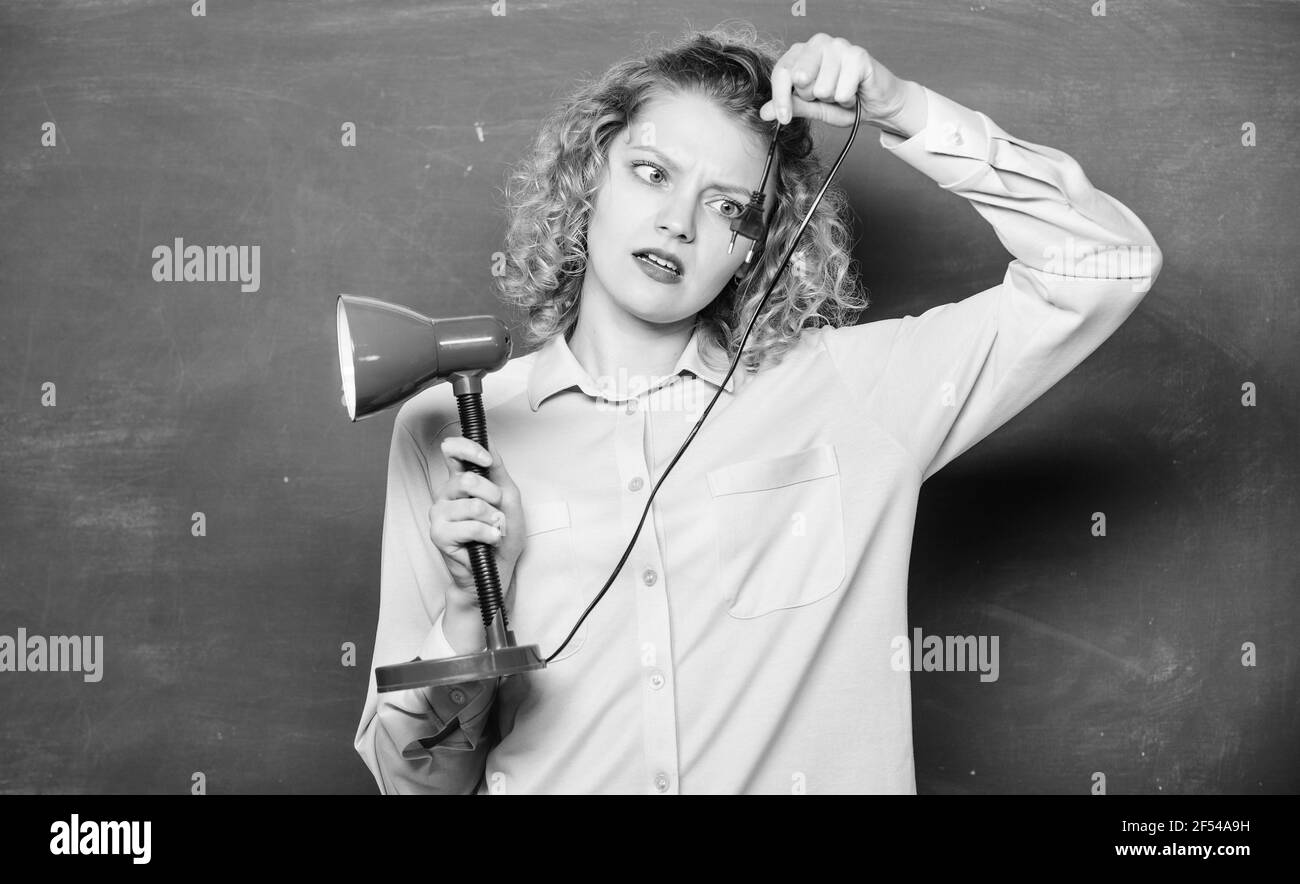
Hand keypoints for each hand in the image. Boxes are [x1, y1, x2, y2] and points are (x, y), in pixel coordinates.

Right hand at [430, 436, 526, 610]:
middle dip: (493, 497)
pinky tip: (488, 540)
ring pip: (473, 505)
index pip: (453, 451)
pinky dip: (488, 534)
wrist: (498, 568)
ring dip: (493, 520)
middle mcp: (445, 493)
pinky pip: (471, 527)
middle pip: (468, 480)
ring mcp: (439, 513)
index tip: (487, 461)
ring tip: (493, 530)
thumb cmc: (502, 533)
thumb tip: (487, 442)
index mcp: (459, 480)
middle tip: (497, 514)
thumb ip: (497, 469)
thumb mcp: (508, 496)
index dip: (469, 450)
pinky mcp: (438, 534)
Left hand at [759, 33, 912, 129]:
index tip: (784, 118)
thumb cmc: (843, 102)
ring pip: (822, 88)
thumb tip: (764, 112)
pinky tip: (854, 90)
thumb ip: (791, 105)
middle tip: (826, 94)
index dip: (780, 98)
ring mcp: (838, 45)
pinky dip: (848, 99)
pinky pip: (842, 91)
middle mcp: (818, 43)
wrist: (876, 103)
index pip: (781, 73)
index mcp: (801, 53)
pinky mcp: (858, 55)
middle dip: (813, 96)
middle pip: (800, 79)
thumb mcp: (812, 107)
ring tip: (842, 91)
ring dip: (834, 98)